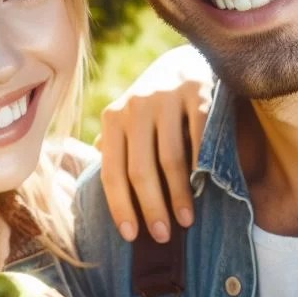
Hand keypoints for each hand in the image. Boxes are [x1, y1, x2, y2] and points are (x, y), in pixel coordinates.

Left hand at [96, 44, 212, 242]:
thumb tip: (92, 163)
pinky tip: (205, 190)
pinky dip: (201, 168)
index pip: (112, 172)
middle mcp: (136, 107)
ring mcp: (167, 99)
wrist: (188, 60)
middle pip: (141, 171)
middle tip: (162, 236)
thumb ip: (115, 142)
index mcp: (114, 118)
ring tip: (186, 221)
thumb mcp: (129, 118)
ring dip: (178, 197)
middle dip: (151, 209)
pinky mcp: (198, 95)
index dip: (120, 207)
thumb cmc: (155, 103)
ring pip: (171, 160)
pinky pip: (199, 139)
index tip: (131, 236)